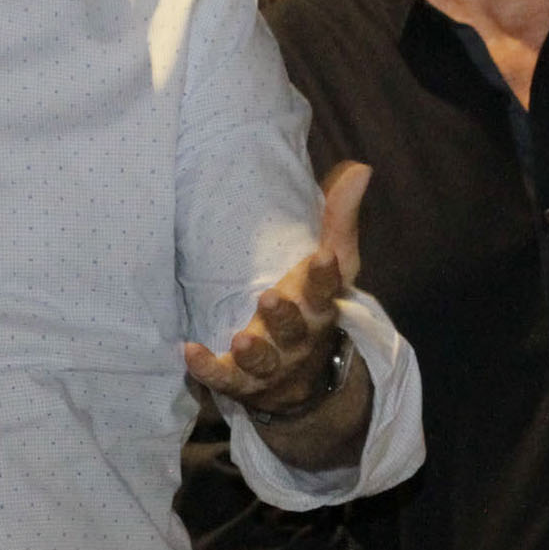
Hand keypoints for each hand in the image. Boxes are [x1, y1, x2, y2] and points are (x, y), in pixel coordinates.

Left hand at [184, 162, 369, 414]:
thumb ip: (337, 219)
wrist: (302, 380)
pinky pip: (224, 378)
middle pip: (294, 329)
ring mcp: (271, 363)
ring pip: (263, 359)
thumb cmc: (310, 308)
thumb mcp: (330, 267)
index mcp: (319, 308)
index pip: (327, 291)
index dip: (325, 276)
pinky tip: (189, 350)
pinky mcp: (242, 380)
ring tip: (241, 338)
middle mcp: (298, 338)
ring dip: (253, 350)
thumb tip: (359, 169)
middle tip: (269, 297)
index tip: (323, 256)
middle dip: (284, 316)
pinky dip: (207, 368)